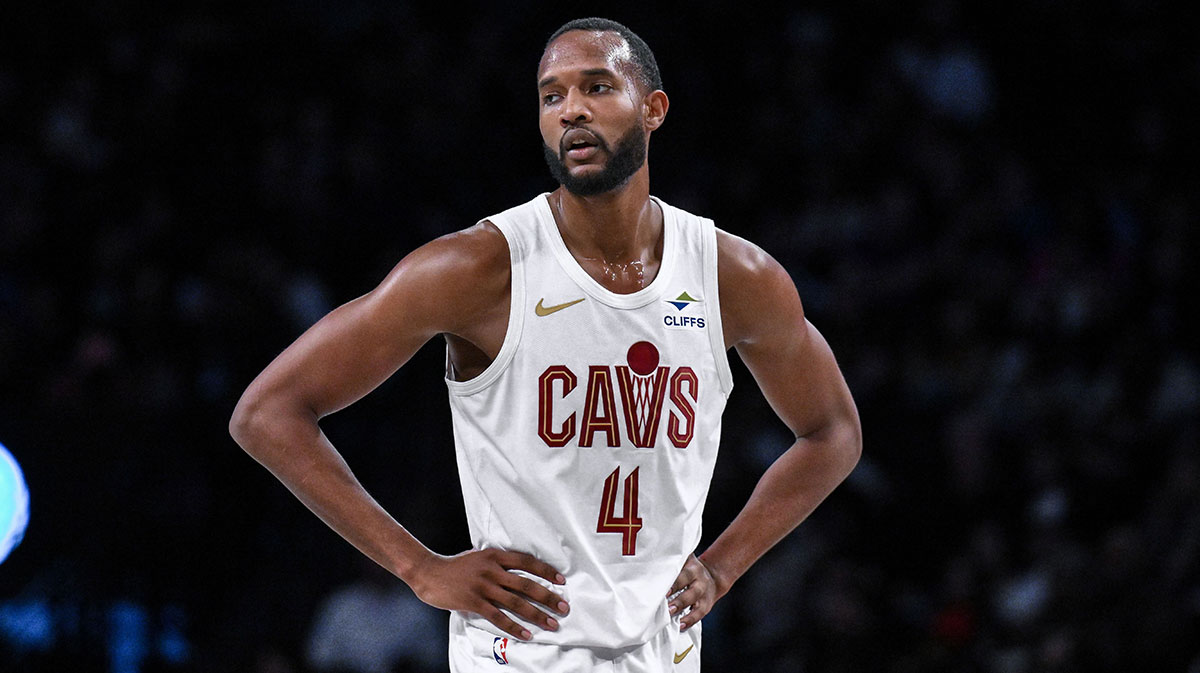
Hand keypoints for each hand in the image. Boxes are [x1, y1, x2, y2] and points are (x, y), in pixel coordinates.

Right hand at [408, 548, 568, 640]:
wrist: (429, 573)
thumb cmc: (456, 566)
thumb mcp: (479, 557)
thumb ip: (498, 562)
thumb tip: (519, 572)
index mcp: (495, 555)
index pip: (527, 562)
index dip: (545, 571)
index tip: (561, 580)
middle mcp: (492, 570)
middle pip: (526, 584)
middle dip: (548, 597)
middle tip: (564, 607)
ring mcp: (483, 586)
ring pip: (516, 602)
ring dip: (536, 614)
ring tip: (551, 623)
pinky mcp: (474, 602)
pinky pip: (498, 617)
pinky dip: (514, 627)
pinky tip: (526, 634)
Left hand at [667, 554, 722, 630]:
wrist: (712, 576)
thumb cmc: (689, 569)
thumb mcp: (683, 561)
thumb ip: (670, 563)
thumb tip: (649, 566)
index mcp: (692, 567)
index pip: (683, 575)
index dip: (674, 583)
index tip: (662, 590)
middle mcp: (700, 580)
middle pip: (692, 590)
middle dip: (678, 599)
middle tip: (666, 606)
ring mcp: (704, 593)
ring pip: (696, 603)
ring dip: (682, 609)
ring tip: (670, 614)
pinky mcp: (706, 605)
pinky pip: (699, 614)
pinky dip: (690, 620)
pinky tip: (680, 625)